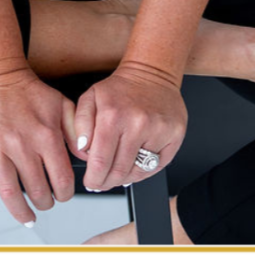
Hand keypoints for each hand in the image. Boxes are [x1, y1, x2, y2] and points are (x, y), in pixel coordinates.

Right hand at [0, 68, 81, 228]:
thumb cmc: (29, 91)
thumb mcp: (61, 105)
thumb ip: (76, 132)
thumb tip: (88, 157)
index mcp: (45, 135)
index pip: (61, 179)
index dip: (65, 194)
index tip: (63, 195)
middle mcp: (20, 143)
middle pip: (36, 189)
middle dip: (45, 203)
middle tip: (45, 204)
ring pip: (9, 192)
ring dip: (20, 211)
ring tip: (27, 216)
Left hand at [74, 60, 187, 192]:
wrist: (152, 72)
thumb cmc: (121, 88)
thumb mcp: (90, 98)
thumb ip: (79, 125)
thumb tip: (83, 150)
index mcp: (113, 116)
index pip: (100, 162)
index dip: (93, 179)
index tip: (91, 182)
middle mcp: (138, 124)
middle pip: (119, 171)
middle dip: (107, 182)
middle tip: (102, 181)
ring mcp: (159, 130)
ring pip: (138, 172)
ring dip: (125, 178)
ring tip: (117, 172)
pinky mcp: (175, 135)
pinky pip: (157, 166)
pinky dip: (144, 171)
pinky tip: (135, 164)